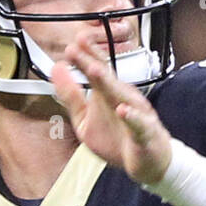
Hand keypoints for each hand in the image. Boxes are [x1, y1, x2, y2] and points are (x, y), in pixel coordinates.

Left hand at [51, 32, 171, 186]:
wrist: (148, 162)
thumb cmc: (118, 139)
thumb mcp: (85, 120)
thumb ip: (71, 96)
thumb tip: (57, 71)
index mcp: (109, 94)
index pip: (97, 69)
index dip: (85, 55)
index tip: (72, 43)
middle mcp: (123, 99)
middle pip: (107, 78)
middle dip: (93, 62)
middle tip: (79, 46)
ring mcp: (136, 115)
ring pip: (122, 97)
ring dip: (109, 84)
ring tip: (95, 71)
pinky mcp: (144, 134)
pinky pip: (139, 125)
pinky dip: (132, 118)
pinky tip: (123, 111)